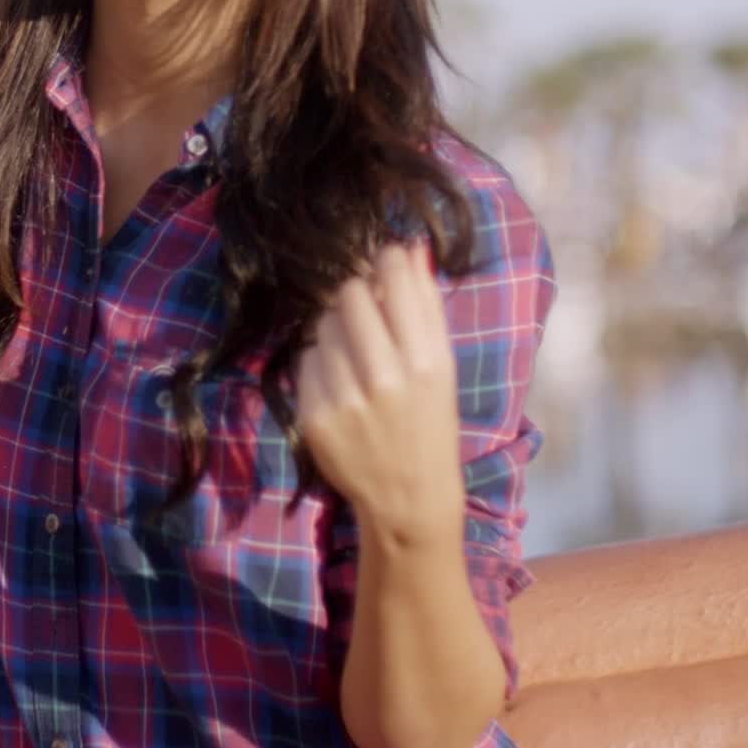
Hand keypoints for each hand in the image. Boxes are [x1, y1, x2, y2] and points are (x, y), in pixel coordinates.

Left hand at [296, 242, 463, 543]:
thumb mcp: (442, 367)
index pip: (393, 280)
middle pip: (349, 295)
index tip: (383, 263)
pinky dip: (319, 362)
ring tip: (354, 354)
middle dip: (354, 293)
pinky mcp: (313, 416)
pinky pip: (306, 360)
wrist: (407, 498)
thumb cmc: (429, 423)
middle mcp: (385, 379)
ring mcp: (345, 399)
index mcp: (426, 362)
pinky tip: (339, 382)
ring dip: (335, 328)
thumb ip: (425, 306)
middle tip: (362, 308)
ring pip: (323, 325)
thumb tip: (410, 248)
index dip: (385, 261)